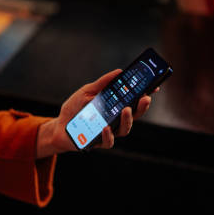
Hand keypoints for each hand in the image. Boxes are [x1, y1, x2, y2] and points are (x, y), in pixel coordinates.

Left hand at [36, 69, 154, 157]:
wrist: (59, 126)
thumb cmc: (74, 108)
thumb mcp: (87, 91)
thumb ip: (102, 83)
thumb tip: (119, 71)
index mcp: (115, 107)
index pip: (134, 101)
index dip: (146, 94)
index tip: (154, 86)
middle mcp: (115, 120)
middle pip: (134, 115)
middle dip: (142, 107)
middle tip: (145, 98)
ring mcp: (108, 132)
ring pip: (124, 129)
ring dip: (127, 120)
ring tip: (126, 110)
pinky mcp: (98, 142)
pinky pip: (108, 141)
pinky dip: (108, 135)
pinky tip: (106, 127)